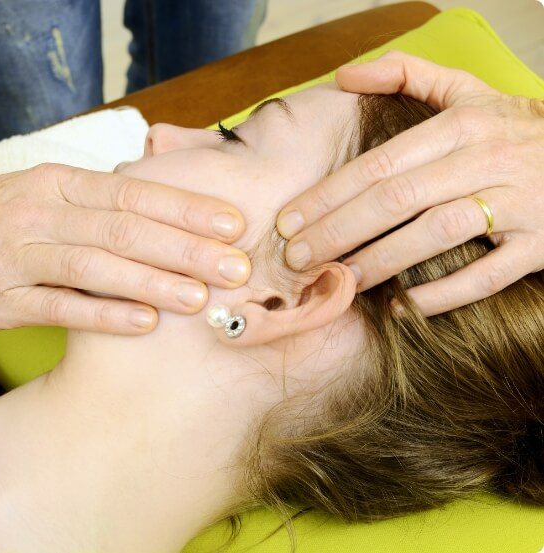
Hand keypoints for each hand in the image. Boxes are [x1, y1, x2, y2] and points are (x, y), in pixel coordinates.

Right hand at [0, 163, 249, 333]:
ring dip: (151, 282)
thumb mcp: (60, 199)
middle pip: (123, 229)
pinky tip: (145, 324)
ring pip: (94, 267)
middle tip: (234, 267)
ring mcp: (19, 255)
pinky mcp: (3, 298)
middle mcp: (41, 213)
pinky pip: (59, 307)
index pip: (134, 194)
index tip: (233, 225)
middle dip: (184, 249)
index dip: (186, 209)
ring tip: (198, 298)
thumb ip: (112, 205)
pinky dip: (104, 315)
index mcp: (62, 184)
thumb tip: (188, 216)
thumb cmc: (24, 221)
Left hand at [277, 51, 543, 315]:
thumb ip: (406, 75)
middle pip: (397, 200)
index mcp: (462, 125)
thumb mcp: (468, 91)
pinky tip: (400, 308)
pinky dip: (441, 295)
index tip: (289, 221)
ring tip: (339, 281)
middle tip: (298, 258)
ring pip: (436, 235)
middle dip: (339, 231)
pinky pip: (486, 277)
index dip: (328, 195)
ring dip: (381, 261)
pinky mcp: (539, 244)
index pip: (379, 164)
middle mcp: (487, 160)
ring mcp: (517, 204)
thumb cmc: (513, 129)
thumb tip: (343, 76)